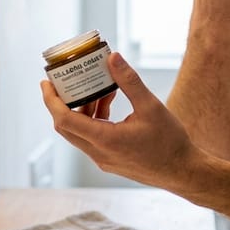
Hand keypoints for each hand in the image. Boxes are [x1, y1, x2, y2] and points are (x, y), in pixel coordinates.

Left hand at [42, 52, 201, 188]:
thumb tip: (112, 57)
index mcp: (106, 140)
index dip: (51, 101)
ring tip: (100, 88)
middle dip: (61, 103)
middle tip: (62, 82)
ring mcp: (104, 159)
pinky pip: (92, 138)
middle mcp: (99, 153)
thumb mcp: (151, 106)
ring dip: (83, 110)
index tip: (46, 83)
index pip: (65, 120)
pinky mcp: (110, 161)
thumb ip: (129, 81)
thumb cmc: (170, 141)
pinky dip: (94, 119)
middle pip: (66, 127)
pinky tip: (109, 103)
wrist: (183, 171)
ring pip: (80, 133)